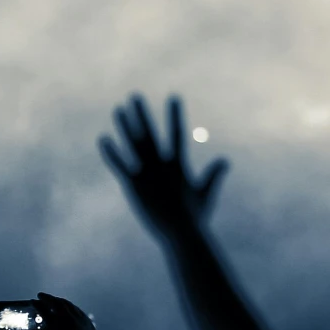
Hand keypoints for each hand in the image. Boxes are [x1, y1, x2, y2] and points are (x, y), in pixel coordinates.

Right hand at [31, 292, 108, 329]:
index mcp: (57, 326)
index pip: (44, 311)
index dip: (37, 304)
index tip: (33, 301)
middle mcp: (68, 318)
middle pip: (56, 303)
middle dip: (47, 298)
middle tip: (41, 296)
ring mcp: (79, 318)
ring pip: (67, 304)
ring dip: (58, 300)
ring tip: (53, 300)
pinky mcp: (87, 320)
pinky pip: (76, 308)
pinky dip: (68, 305)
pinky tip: (67, 307)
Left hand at [101, 94, 227, 240]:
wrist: (182, 233)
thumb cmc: (195, 217)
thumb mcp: (206, 193)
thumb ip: (213, 174)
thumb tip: (225, 161)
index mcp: (178, 165)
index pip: (177, 134)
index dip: (175, 115)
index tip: (173, 97)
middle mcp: (161, 165)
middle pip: (149, 133)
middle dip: (142, 114)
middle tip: (134, 95)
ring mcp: (147, 174)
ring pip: (133, 144)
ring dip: (125, 125)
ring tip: (118, 108)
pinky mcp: (134, 185)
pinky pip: (120, 165)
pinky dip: (111, 152)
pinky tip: (104, 138)